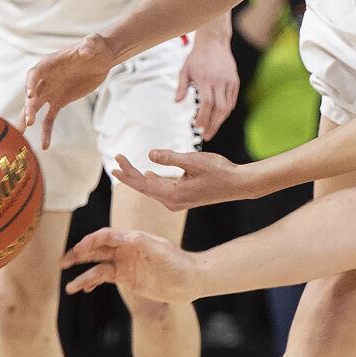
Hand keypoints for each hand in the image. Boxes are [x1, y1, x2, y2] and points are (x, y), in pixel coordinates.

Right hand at [22, 37, 115, 148]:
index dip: (31, 83)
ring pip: (35, 108)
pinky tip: (45, 146)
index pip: (35, 74)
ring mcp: (50, 92)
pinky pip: (50, 119)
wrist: (100, 58)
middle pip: (32, 94)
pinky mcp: (59, 102)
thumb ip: (89, 44)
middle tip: (28, 122)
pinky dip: (46, 132)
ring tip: (20, 136)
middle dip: (29, 108)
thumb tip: (87, 47)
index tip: (30, 94)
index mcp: (49, 64)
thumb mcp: (94, 44)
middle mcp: (45, 79)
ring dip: (28, 120)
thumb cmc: (95, 47)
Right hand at [61, 226, 199, 300]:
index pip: (106, 236)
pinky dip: (92, 283)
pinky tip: (82, 289)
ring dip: (83, 275)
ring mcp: (125, 264)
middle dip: (79, 255)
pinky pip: (104, 279)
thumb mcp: (160, 250)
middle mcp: (126, 249)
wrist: (190, 281)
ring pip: (98, 267)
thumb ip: (139, 242)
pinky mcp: (127, 278)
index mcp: (133, 238)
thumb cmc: (178, 262)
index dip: (92, 241)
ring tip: (70, 288)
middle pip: (97, 250)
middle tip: (63, 262)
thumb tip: (119, 236)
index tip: (80, 248)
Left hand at [111, 150, 256, 210]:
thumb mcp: (194, 161)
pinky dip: (152, 181)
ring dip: (139, 177)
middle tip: (116, 161)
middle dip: (129, 174)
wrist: (239, 184)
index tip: (117, 157)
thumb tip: (149, 155)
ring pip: (152, 189)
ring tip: (124, 167)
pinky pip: (162, 190)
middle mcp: (172, 201)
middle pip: (144, 187)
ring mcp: (178, 202)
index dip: (129, 170)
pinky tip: (148, 175)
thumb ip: (170, 158)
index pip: (143, 182)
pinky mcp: (183, 198)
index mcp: (173, 194)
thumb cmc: (220, 171)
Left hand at [178, 36, 239, 139]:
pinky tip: (220, 117)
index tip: (197, 127)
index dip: (203, 117)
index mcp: (206, 80)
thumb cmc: (197, 57)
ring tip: (212, 129)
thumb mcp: (185, 70)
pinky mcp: (235, 81)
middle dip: (213, 124)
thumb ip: (182, 87)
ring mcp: (229, 82)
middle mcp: (219, 82)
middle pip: (219, 109)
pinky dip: (226, 111)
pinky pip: (232, 100)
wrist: (214, 42)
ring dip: (220, 120)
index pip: (207, 104)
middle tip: (206, 136)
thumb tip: (177, 102)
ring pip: (227, 106)